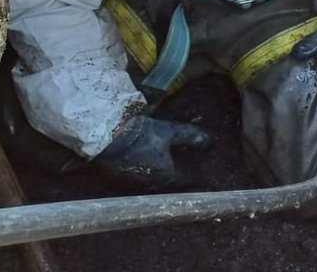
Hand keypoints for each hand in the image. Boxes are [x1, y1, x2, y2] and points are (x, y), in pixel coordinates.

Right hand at [94, 116, 212, 188]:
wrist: (107, 137)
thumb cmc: (141, 135)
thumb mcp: (169, 131)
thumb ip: (190, 136)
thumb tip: (209, 141)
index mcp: (167, 175)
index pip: (187, 181)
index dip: (197, 179)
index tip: (205, 179)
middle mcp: (152, 184)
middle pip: (171, 186)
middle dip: (180, 181)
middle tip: (189, 176)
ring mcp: (135, 184)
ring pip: (155, 185)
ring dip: (163, 180)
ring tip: (169, 173)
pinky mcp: (120, 180)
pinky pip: (140, 181)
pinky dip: (148, 176)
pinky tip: (147, 168)